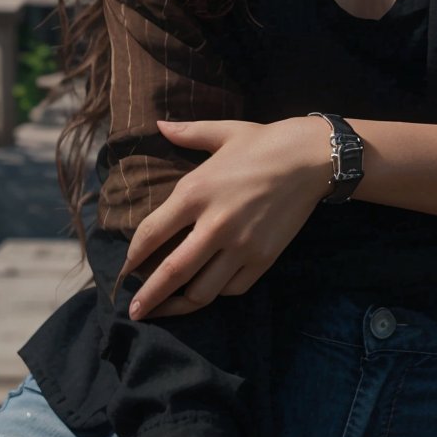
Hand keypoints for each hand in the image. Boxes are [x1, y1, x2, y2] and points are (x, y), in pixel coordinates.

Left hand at [120, 116, 329, 317]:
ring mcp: (241, 245)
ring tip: (166, 310)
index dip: (133, 257)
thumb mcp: (222, 132)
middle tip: (134, 312)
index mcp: (195, 191)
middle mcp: (215, 224)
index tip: (124, 270)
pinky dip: (216, 293)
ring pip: (202, 291)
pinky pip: (233, 288)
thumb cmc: (264, 142)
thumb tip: (158, 124)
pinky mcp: (264, 258)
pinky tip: (206, 291)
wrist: (312, 158)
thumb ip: (186, 133)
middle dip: (149, 297)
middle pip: (172, 273)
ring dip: (179, 305)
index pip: (151, 234)